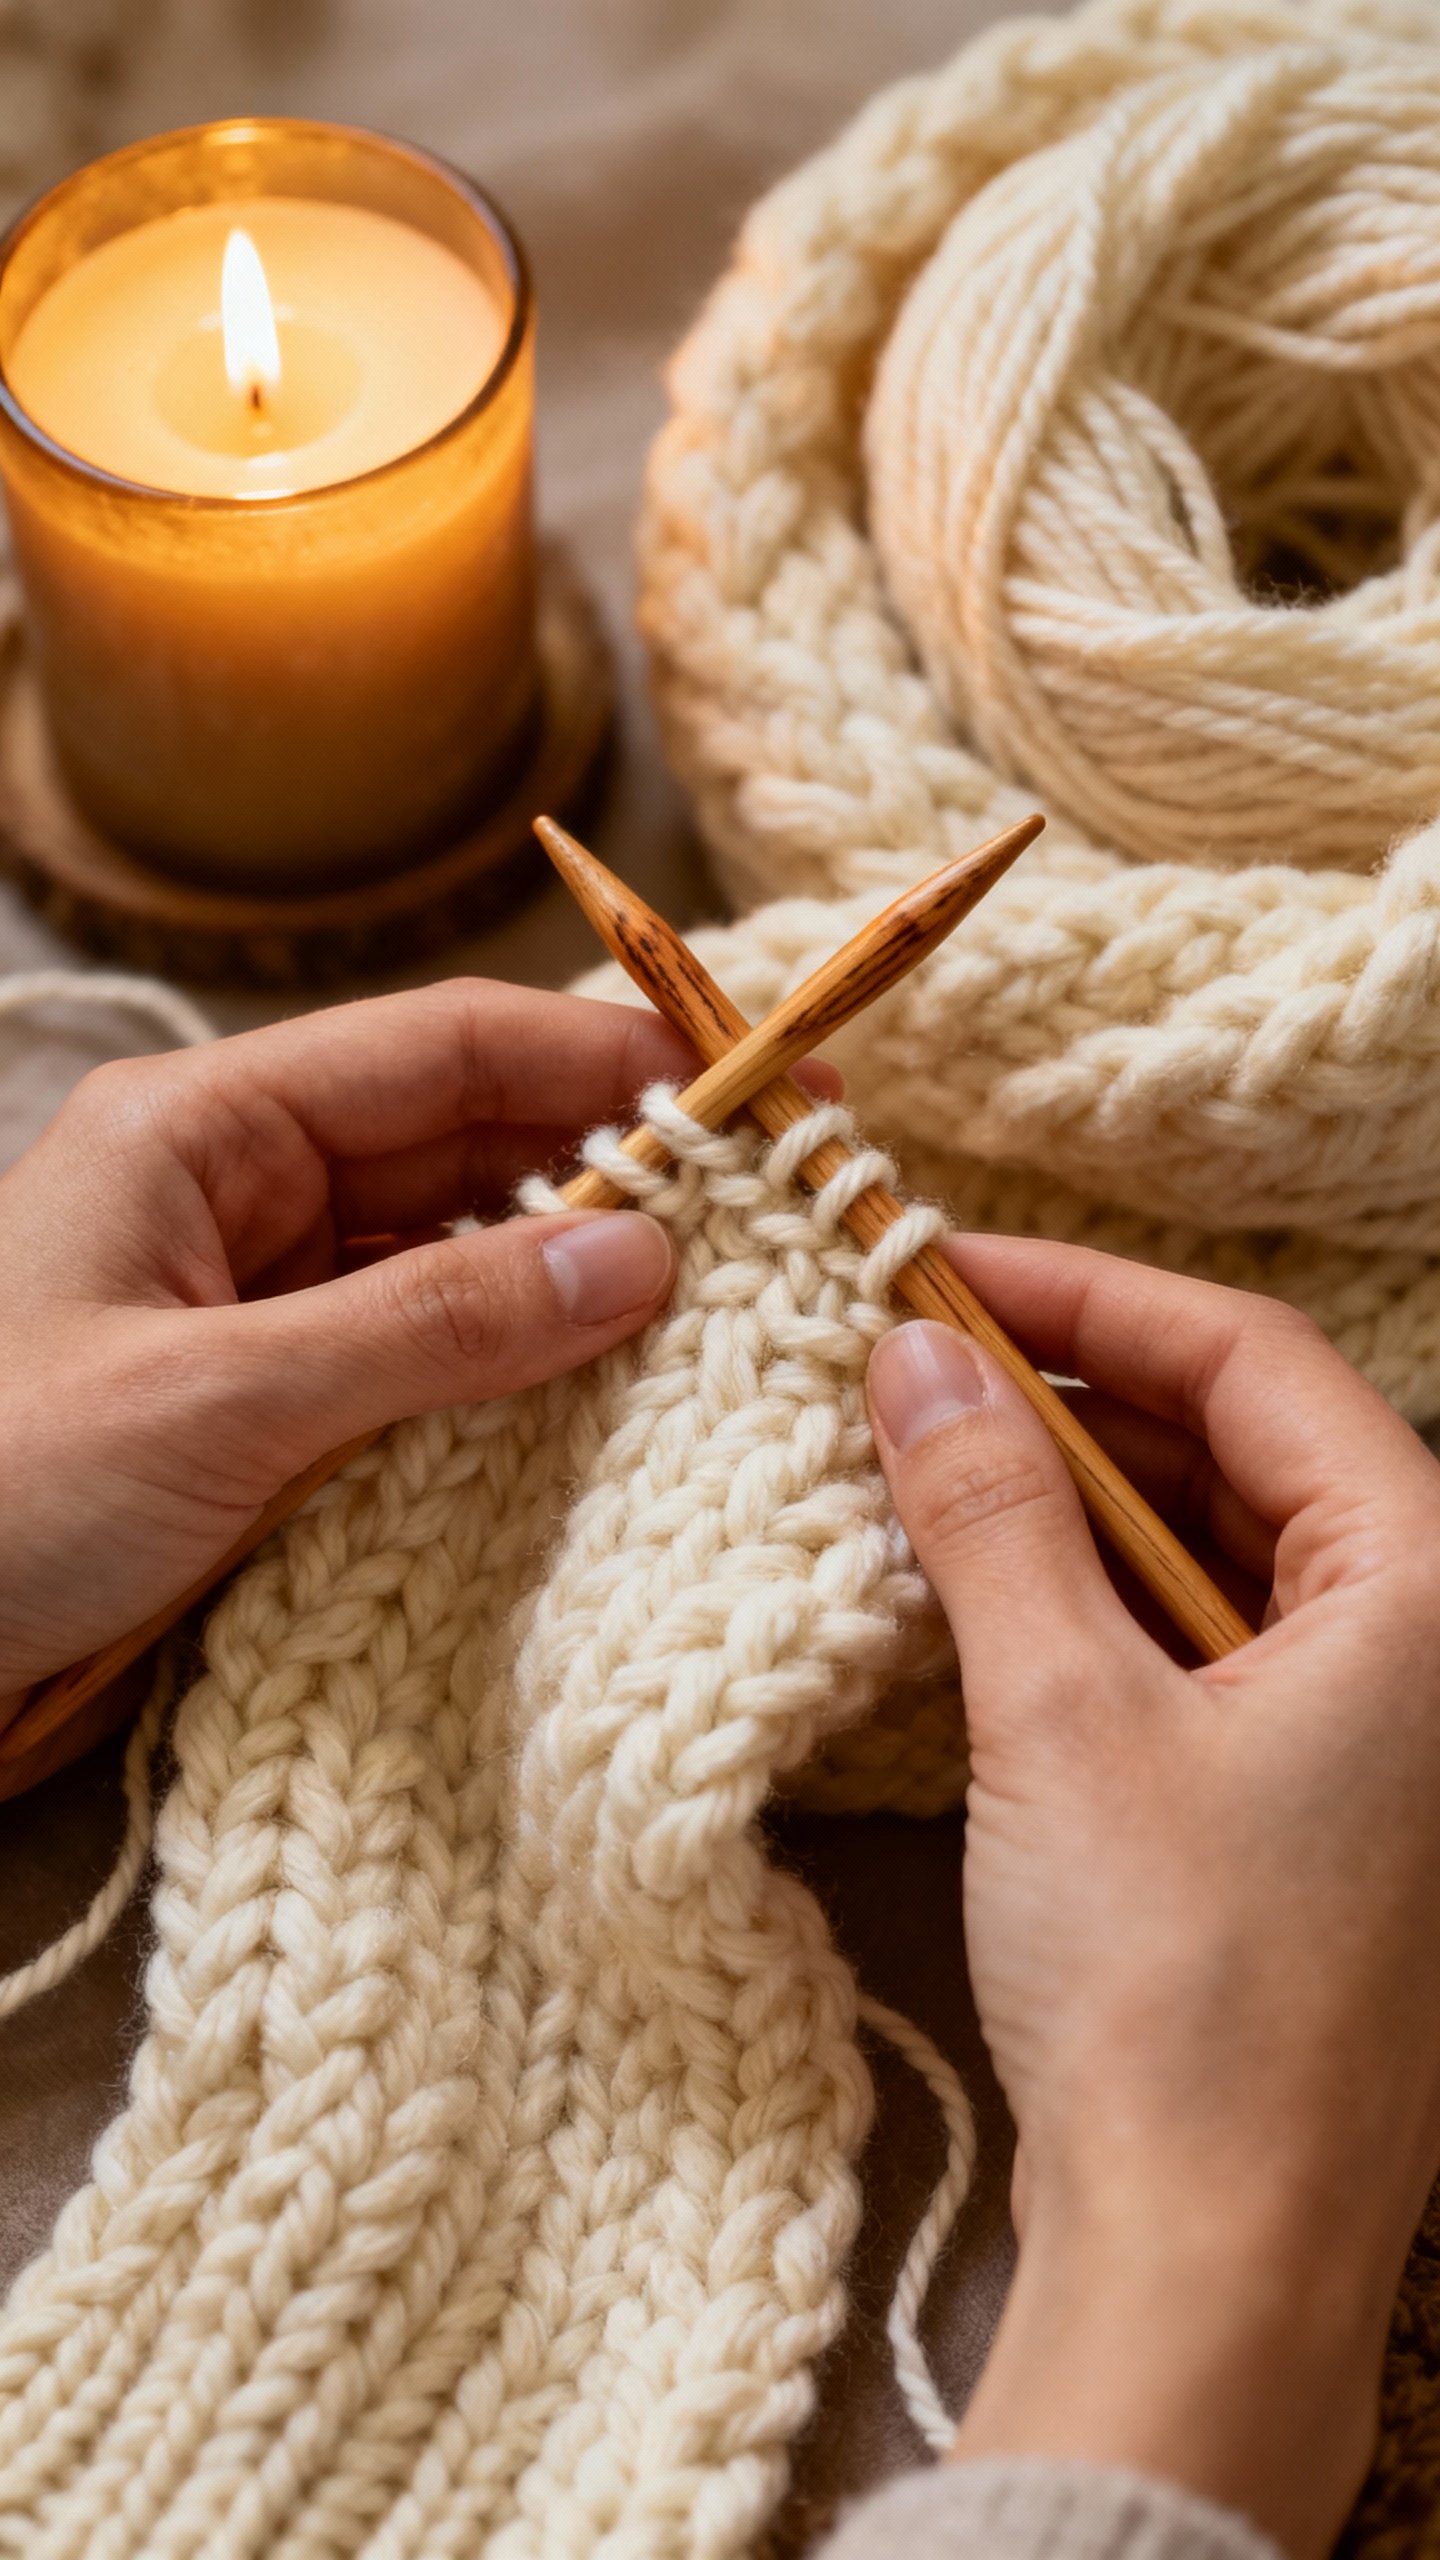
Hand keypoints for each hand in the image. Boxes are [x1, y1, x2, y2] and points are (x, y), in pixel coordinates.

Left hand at [0, 980, 706, 1712]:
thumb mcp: (217, 1404)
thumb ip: (433, 1325)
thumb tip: (638, 1259)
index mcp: (206, 1127)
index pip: (447, 1048)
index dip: (609, 1053)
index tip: (755, 1084)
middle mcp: (243, 1187)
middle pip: (469, 1137)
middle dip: (622, 1160)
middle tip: (784, 1191)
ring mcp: (262, 1293)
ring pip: (460, 1245)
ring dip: (583, 1266)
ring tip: (734, 1287)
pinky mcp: (275, 1396)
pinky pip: (426, 1346)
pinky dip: (519, 1357)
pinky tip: (614, 1380)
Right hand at [866, 1243, 1439, 2558]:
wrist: (1214, 2265)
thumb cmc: (1179, 1995)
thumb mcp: (1062, 1712)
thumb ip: (989, 1511)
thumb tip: (914, 1359)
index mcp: (1431, 1591)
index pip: (1256, 1362)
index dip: (1089, 1298)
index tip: (945, 1270)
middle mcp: (1435, 1650)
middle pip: (1247, 1446)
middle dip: (1075, 1395)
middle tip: (914, 1361)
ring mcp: (1386, 1738)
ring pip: (1223, 1548)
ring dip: (1079, 1500)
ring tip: (928, 1463)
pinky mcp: (1321, 1814)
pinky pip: (1213, 1647)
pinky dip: (1103, 1603)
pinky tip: (992, 1590)